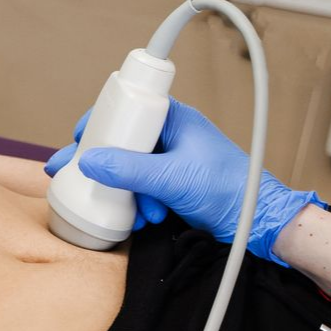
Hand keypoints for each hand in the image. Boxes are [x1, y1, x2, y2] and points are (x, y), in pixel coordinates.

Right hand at [44, 100, 324, 264]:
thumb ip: (129, 170)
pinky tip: (144, 220)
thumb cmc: (227, 188)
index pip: (126, 110)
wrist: (256, 221)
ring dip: (125, 194)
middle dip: (104, 168)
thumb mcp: (172, 178)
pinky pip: (142, 190)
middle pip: (122, 144)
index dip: (98, 124)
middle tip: (75, 180)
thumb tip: (89, 162)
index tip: (76, 142)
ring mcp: (171, 161)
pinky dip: (138, 205)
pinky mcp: (173, 185)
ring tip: (135, 212)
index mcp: (173, 119)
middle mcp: (170, 136)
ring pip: (130, 172)